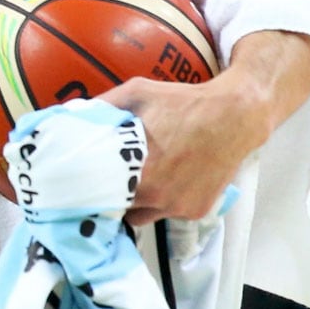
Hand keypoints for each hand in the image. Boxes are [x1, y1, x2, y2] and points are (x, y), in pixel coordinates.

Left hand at [95, 78, 255, 226]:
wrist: (235, 115)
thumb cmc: (183, 102)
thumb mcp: (137, 93)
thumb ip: (104, 106)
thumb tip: (74, 114)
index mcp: (136, 171)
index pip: (98, 195)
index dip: (90, 189)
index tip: (85, 182)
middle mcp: (155, 196)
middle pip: (118, 208)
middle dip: (112, 196)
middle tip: (111, 179)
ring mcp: (177, 207)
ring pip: (142, 216)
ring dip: (137, 203)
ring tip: (140, 181)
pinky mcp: (195, 211)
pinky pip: (168, 213)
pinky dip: (164, 202)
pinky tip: (169, 180)